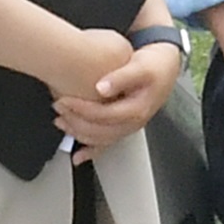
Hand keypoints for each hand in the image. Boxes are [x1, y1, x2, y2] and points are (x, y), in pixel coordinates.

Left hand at [53, 36, 180, 151]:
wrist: (165, 68)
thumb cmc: (154, 66)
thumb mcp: (140, 66)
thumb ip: (121, 77)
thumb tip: (101, 87)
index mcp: (136, 110)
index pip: (103, 115)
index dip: (81, 110)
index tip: (64, 100)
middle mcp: (133, 123)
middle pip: (99, 131)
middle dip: (75, 122)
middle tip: (58, 108)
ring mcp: (128, 127)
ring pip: (100, 139)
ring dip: (78, 134)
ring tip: (61, 122)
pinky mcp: (123, 126)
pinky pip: (106, 143)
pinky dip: (91, 151)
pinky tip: (78, 156)